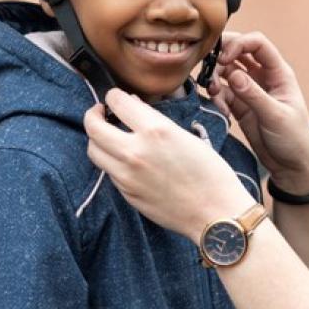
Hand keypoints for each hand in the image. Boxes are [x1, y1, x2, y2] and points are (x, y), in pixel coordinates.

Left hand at [85, 89, 250, 236]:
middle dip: (93, 114)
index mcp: (155, 130)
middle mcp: (135, 151)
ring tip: (108, 136)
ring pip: (94, 150)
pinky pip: (108, 171)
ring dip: (98, 139)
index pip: (117, 101)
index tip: (116, 97)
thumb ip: (155, 120)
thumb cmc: (210, 173)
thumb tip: (132, 106)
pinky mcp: (126, 193)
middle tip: (101, 113)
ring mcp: (127, 175)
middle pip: (93, 126)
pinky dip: (111, 160)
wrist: (215, 213)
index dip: (114, 96)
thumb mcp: (187, 136)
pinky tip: (125, 159)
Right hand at [207, 32, 308, 193]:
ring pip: (227, 72)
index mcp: (279, 73)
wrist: (293, 167)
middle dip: (221, 56)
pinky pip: (223, 93)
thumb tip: (233, 74)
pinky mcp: (241, 106)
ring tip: (213, 94)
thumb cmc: (295, 140)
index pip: (257, 43)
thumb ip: (254, 95)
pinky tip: (222, 111)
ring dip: (216, 79)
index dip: (238, 44)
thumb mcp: (276, 117)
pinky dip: (217, 98)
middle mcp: (264, 77)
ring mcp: (251, 91)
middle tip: (208, 68)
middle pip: (238, 52)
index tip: (223, 59)